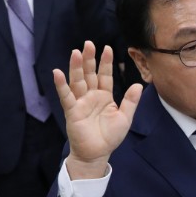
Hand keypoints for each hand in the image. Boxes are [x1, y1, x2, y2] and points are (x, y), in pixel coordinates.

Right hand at [54, 42, 141, 179]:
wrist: (98, 153)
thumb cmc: (110, 136)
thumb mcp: (125, 117)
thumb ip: (130, 101)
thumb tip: (138, 85)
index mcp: (104, 96)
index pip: (105, 76)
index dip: (106, 63)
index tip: (107, 48)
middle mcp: (91, 96)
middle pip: (90, 74)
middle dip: (89, 59)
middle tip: (88, 43)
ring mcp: (81, 102)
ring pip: (78, 81)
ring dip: (76, 67)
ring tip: (75, 52)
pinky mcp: (72, 111)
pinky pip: (66, 96)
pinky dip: (61, 85)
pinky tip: (57, 73)